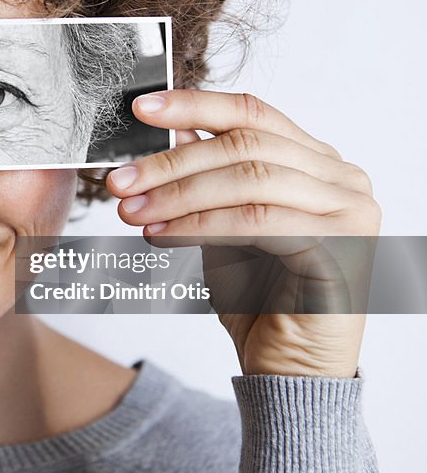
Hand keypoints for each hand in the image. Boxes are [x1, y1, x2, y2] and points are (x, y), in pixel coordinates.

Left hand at [106, 90, 380, 377]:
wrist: (287, 367)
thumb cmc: (259, 296)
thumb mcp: (222, 224)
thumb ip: (209, 176)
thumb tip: (176, 130)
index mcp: (317, 160)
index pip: (252, 113)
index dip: (194, 105)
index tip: (142, 108)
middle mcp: (342, 178)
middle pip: (245, 145)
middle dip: (172, 162)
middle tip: (121, 181)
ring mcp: (350, 211)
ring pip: (249, 180)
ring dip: (179, 195)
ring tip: (133, 212)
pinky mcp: (342, 248)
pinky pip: (258, 222)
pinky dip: (201, 225)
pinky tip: (162, 235)